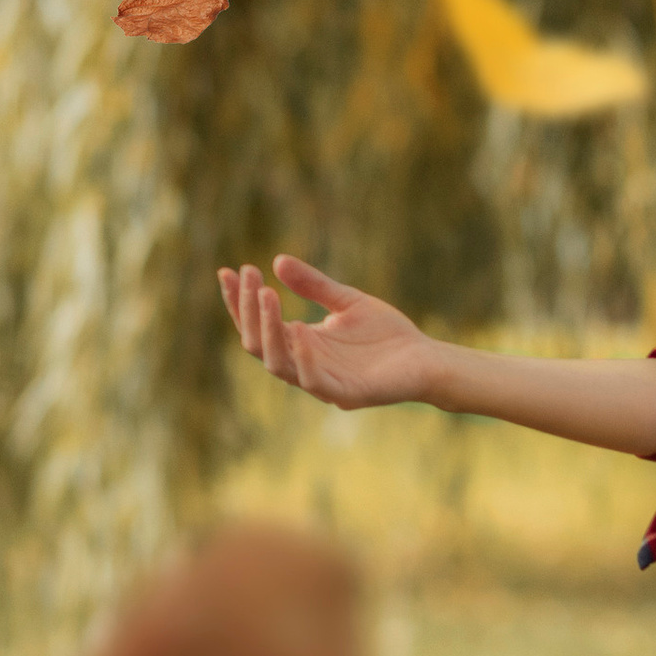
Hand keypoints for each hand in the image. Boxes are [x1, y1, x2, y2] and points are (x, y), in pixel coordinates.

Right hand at [219, 254, 442, 411]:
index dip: (239, 301)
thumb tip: (277, 261)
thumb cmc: (388, 335)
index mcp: (300, 345)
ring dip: (269, 330)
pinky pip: (314, 381)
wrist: (427, 359)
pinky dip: (302, 357)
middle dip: (249, 310)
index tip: (228, 271)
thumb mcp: (346, 302)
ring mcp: (323, 383)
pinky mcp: (347, 394)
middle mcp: (304, 366)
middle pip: (259, 344)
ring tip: (267, 295)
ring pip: (278, 365)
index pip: (257, 325)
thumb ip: (314, 286)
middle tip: (249, 276)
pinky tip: (299, 329)